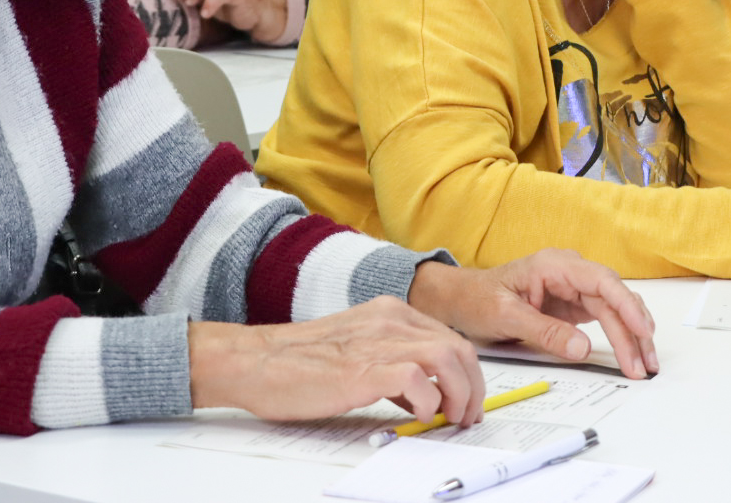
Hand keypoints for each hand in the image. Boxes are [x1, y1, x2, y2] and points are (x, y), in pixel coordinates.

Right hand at [188, 298, 485, 425]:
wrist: (257, 361)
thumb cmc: (299, 362)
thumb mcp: (356, 352)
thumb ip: (392, 365)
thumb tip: (424, 395)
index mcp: (389, 312)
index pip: (450, 337)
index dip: (469, 373)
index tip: (467, 400)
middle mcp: (389, 320)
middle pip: (458, 347)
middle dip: (473, 387)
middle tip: (467, 416)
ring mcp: (377, 341)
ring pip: (447, 357)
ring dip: (460, 393)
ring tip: (451, 418)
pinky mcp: (363, 369)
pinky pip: (417, 380)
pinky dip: (429, 401)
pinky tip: (419, 415)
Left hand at [405, 252, 658, 380]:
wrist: (461, 299)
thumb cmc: (477, 299)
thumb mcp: (505, 316)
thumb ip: (544, 331)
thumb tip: (583, 348)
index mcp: (554, 265)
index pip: (601, 281)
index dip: (626, 305)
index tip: (641, 330)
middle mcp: (570, 272)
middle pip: (614, 298)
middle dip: (633, 331)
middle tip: (642, 365)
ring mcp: (574, 288)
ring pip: (615, 308)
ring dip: (633, 336)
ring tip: (644, 365)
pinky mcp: (574, 305)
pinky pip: (606, 317)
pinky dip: (621, 336)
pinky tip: (632, 352)